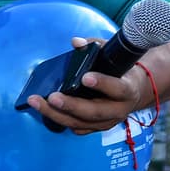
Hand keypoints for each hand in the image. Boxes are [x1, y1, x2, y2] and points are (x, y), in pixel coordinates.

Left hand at [27, 36, 146, 134]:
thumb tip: (76, 42)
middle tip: (52, 97)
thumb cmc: (119, 71)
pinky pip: (76, 127)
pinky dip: (59, 119)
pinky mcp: (96, 128)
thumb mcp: (112, 56)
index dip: (103, 84)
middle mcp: (118, 110)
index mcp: (127, 90)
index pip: (118, 89)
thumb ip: (94, 47)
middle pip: (94, 112)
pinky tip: (45, 110)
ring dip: (56, 114)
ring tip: (37, 102)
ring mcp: (107, 122)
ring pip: (80, 123)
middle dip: (71, 105)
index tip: (85, 77)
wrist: (132, 92)